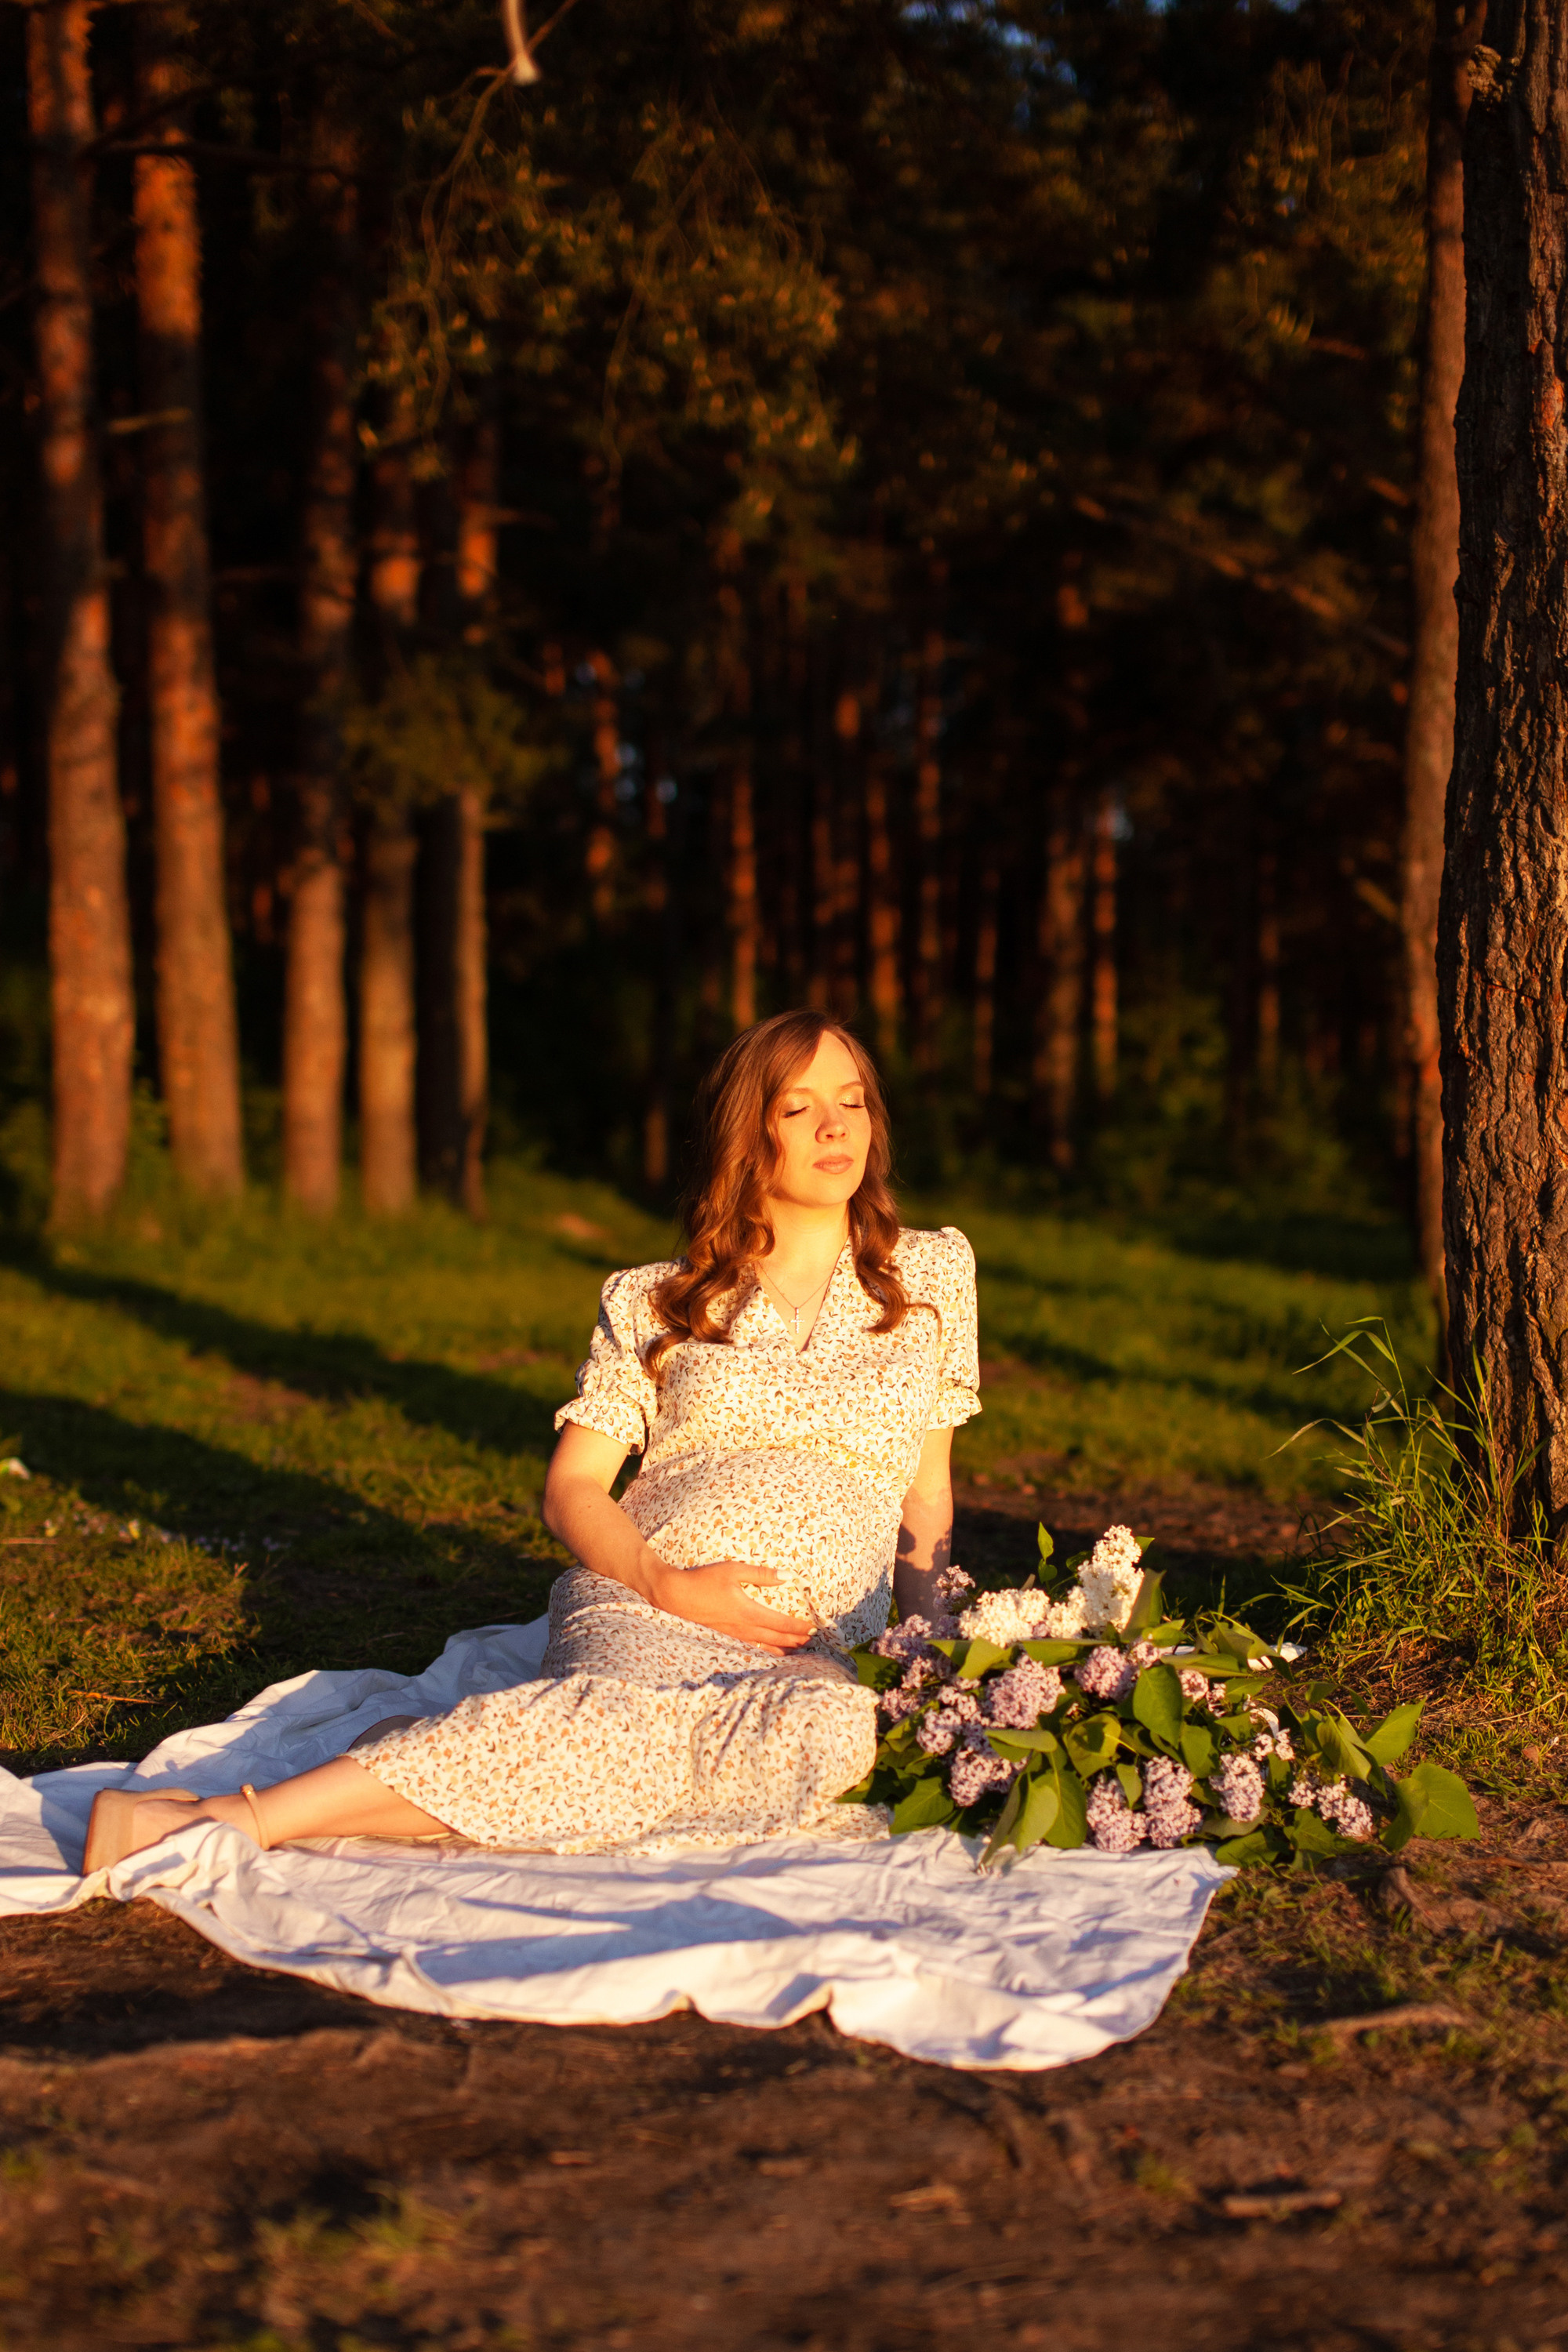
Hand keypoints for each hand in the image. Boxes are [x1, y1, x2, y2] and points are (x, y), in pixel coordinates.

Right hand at [649, 1559, 814, 1653]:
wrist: (674, 1596)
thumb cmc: (703, 1581)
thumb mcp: (733, 1571)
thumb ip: (761, 1575)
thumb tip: (787, 1576)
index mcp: (749, 1613)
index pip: (781, 1624)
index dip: (799, 1628)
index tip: (813, 1629)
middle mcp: (744, 1629)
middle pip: (776, 1639)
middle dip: (795, 1640)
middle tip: (811, 1641)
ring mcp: (733, 1636)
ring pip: (764, 1647)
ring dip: (782, 1649)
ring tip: (796, 1650)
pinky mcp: (724, 1637)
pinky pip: (750, 1649)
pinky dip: (764, 1652)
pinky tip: (767, 1652)